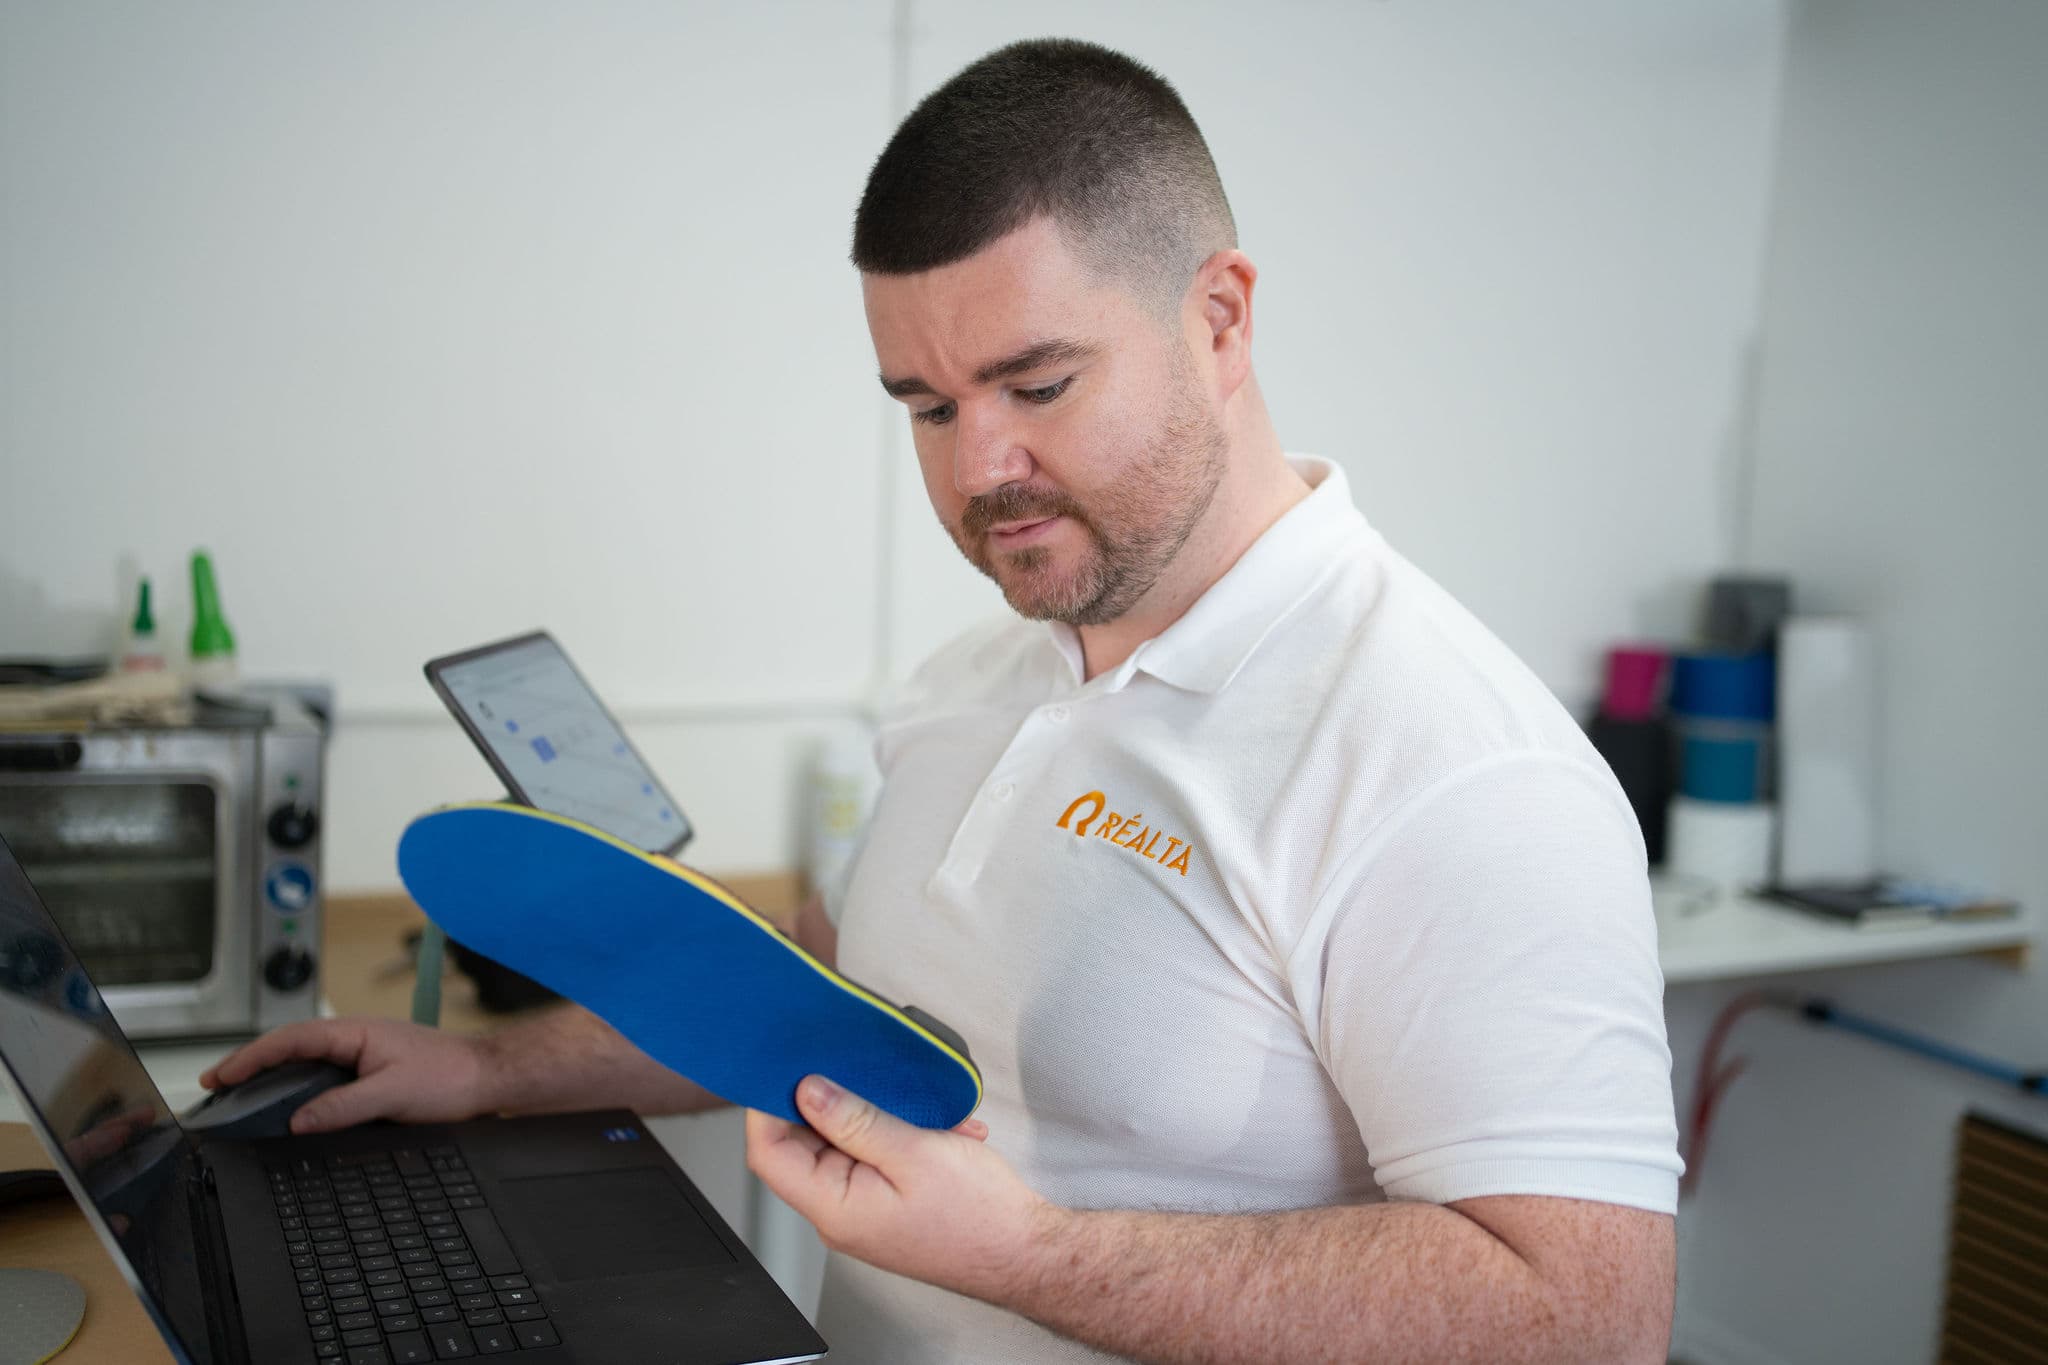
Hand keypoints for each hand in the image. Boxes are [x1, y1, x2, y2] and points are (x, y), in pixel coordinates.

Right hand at [200, 1017, 498, 1133]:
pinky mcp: (370, 1075)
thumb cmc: (450, 1076)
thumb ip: (343, 1106)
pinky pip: (323, 1080)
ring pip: (305, 1065)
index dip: (250, 1057)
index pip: (289, 1040)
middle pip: (290, 1049)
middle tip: (215, 1088)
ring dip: (272, 1080)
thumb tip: (298, 1120)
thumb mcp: (392, 1093)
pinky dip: (298, 1092)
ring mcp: (361, 1057)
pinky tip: (287, 1109)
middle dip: (250, 1067)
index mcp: (355, 1033)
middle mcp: (354, 1040)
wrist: (487, 1078)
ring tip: (240, 1100)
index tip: (220, 1075)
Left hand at [746, 1076, 1055, 1301]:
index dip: (768, 1106)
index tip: (787, 1066)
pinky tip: (940, 1130)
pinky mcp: (888, 1203)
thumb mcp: (914, 1152)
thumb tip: (808, 1090)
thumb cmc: (979, 1215)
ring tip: (922, 1110)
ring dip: (879, 1116)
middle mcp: (840, 1212)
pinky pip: (876, 1158)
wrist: (1028, 1254)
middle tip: (862, 1069)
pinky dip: (902, 1135)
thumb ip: (855, 1119)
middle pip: (804, 1145)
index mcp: (833, 1207)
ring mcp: (864, 1209)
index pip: (770, 1153)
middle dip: (835, 1102)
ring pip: (846, 1145)